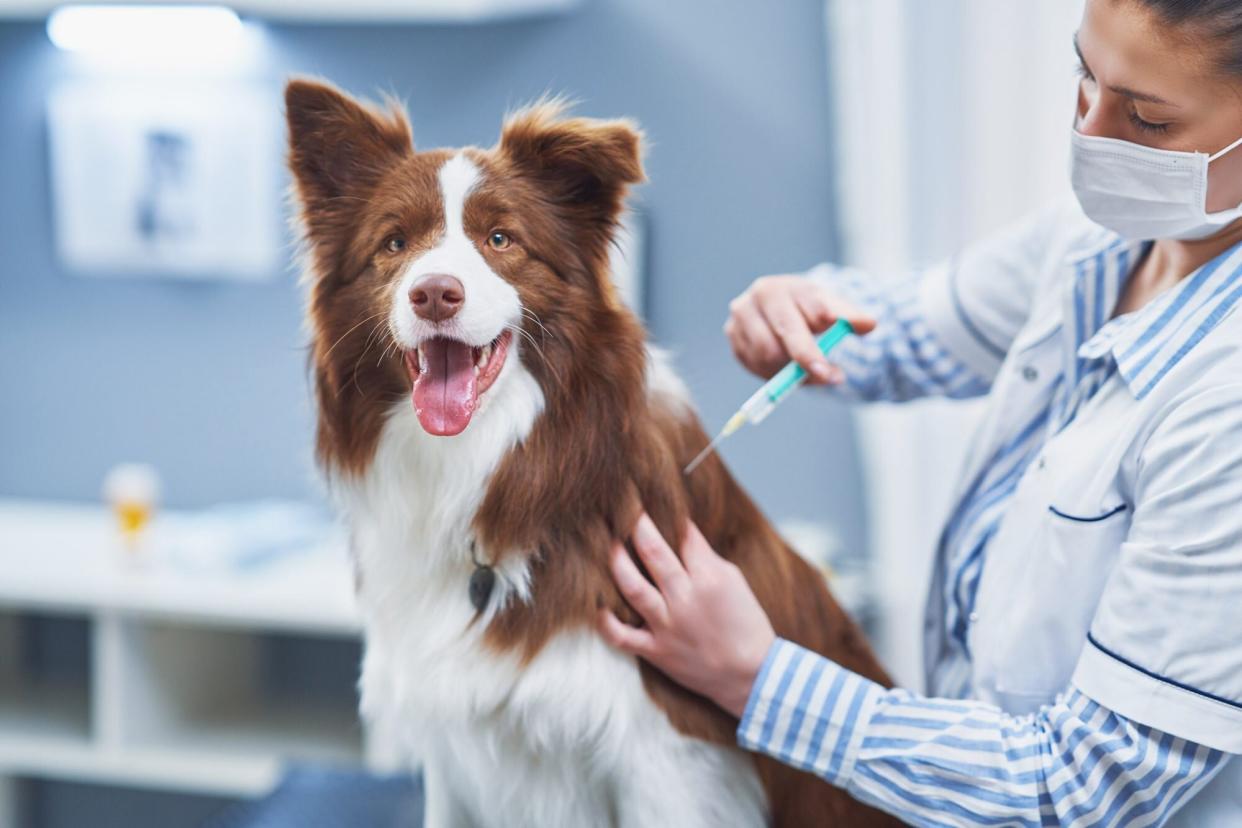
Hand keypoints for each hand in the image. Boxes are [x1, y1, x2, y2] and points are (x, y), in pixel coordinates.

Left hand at [598, 512, 775, 717]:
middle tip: (623, 506)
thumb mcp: (734, 581)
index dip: (667, 514)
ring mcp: (667, 625)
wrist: (751, 675)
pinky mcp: (656, 650)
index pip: (682, 535)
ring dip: (616, 560)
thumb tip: (680, 533)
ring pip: (632, 586)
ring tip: (608, 542)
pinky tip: (598, 605)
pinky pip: (622, 636)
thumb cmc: (746, 624)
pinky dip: (606, 622)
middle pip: (653, 551)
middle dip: (636, 524)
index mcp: (709, 577)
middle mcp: (684, 598)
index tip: (651, 499)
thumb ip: (705, 557)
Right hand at [724, 274, 875, 383]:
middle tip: (825, 376)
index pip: (805, 311)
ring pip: (767, 355)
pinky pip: (754, 365)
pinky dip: (772, 373)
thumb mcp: (833, 309)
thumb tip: (869, 324)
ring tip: (806, 370)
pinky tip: (785, 367)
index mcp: (786, 285)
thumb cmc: (811, 310)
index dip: (819, 335)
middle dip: (805, 359)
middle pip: (782, 336)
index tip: (831, 362)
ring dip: (788, 370)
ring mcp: (740, 316)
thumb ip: (851, 317)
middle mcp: (759, 296)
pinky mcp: (732, 336)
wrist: (782, 307)